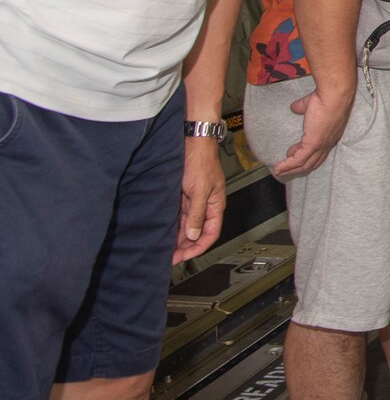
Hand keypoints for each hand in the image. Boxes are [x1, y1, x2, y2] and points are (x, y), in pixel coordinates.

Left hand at [174, 138, 226, 261]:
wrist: (192, 142)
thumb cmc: (201, 161)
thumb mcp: (200, 190)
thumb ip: (197, 214)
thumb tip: (194, 234)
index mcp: (216, 204)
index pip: (211, 233)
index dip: (199, 247)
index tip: (185, 257)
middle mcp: (205, 205)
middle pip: (197, 232)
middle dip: (186, 246)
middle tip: (171, 258)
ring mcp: (194, 200)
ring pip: (187, 225)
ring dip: (177, 237)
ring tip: (165, 249)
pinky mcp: (183, 195)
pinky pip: (179, 215)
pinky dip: (172, 225)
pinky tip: (163, 232)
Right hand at [272, 83, 354, 180]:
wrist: (334, 95)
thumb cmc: (327, 97)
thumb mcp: (312, 104)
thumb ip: (303, 107)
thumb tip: (295, 107)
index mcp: (330, 134)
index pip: (319, 150)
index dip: (307, 154)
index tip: (293, 153)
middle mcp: (328, 142)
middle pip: (313, 161)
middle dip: (299, 166)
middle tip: (286, 168)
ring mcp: (321, 145)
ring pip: (305, 164)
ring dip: (291, 170)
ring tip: (279, 172)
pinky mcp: (313, 144)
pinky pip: (298, 160)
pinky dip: (287, 166)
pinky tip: (278, 169)